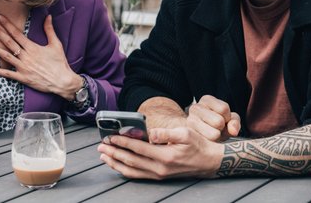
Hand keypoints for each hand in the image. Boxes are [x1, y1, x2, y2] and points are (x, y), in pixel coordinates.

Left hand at [0, 14, 81, 99]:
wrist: (62, 81)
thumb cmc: (60, 62)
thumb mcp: (56, 44)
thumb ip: (49, 30)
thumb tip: (48, 16)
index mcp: (33, 47)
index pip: (17, 34)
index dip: (7, 25)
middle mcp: (26, 56)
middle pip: (9, 43)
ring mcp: (23, 67)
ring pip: (6, 57)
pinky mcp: (23, 78)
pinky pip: (9, 74)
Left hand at [98, 127, 222, 179]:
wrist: (210, 162)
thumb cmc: (198, 145)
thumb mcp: (186, 134)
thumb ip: (166, 133)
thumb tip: (150, 133)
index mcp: (165, 156)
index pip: (138, 149)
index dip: (122, 143)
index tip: (110, 137)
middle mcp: (160, 168)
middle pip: (130, 161)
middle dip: (113, 153)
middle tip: (100, 146)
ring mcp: (159, 174)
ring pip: (131, 170)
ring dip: (115, 163)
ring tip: (103, 156)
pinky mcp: (159, 176)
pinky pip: (137, 175)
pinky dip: (125, 170)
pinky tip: (117, 164)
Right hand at [186, 95, 240, 141]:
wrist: (203, 139)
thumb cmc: (218, 125)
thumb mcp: (230, 120)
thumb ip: (234, 122)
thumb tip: (233, 131)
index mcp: (206, 100)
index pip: (223, 109)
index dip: (227, 117)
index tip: (224, 120)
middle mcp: (195, 108)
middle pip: (218, 121)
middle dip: (222, 127)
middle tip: (217, 128)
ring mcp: (190, 121)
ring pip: (214, 134)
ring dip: (217, 137)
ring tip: (212, 133)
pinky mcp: (188, 135)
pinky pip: (207, 142)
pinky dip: (212, 143)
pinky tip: (208, 140)